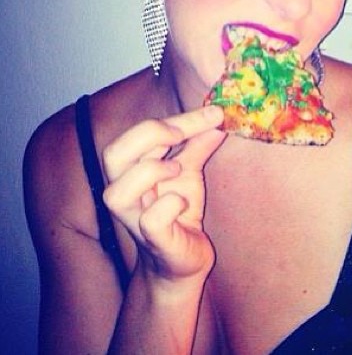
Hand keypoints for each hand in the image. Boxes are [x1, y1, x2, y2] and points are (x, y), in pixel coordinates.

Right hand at [102, 105, 226, 285]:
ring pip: (117, 192)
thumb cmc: (178, 212)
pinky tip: (183, 203)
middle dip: (149, 134)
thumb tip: (216, 117)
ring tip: (177, 168)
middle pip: (113, 155)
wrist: (183, 261)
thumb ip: (198, 144)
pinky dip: (168, 205)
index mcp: (131, 170)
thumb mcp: (189, 172)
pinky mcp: (155, 241)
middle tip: (181, 133)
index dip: (175, 118)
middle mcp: (125, 193)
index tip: (211, 113)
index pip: (138, 134)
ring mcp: (136, 220)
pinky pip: (150, 221)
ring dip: (150, 171)